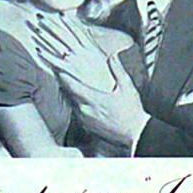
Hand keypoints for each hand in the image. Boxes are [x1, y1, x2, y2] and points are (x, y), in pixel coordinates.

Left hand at [27, 13, 116, 92]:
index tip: (60, 14)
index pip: (78, 32)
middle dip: (53, 24)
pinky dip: (47, 56)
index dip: (69, 22)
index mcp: (93, 48)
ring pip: (59, 45)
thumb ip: (105, 56)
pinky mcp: (72, 72)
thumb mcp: (110, 64)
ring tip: (36, 27)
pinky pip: (57, 63)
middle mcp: (84, 52)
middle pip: (65, 35)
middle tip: (41, 16)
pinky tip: (38, 49)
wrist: (112, 91)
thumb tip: (108, 51)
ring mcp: (77, 61)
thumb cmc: (111, 81)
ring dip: (47, 36)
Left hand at [30, 16, 147, 148]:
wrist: (136, 135)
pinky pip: (77, 115)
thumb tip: (112, 56)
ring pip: (72, 105)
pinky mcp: (88, 128)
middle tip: (61, 74)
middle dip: (64, 84)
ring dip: (70, 96)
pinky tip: (81, 103)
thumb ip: (118, 70)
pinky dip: (77, 106)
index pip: (71, 85)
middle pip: (69, 95)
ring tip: (70, 87)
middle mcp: (85, 111)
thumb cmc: (132, 112)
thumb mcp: (127, 88)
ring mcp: (85, 121)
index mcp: (92, 99)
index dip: (62, 75)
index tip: (57, 67)